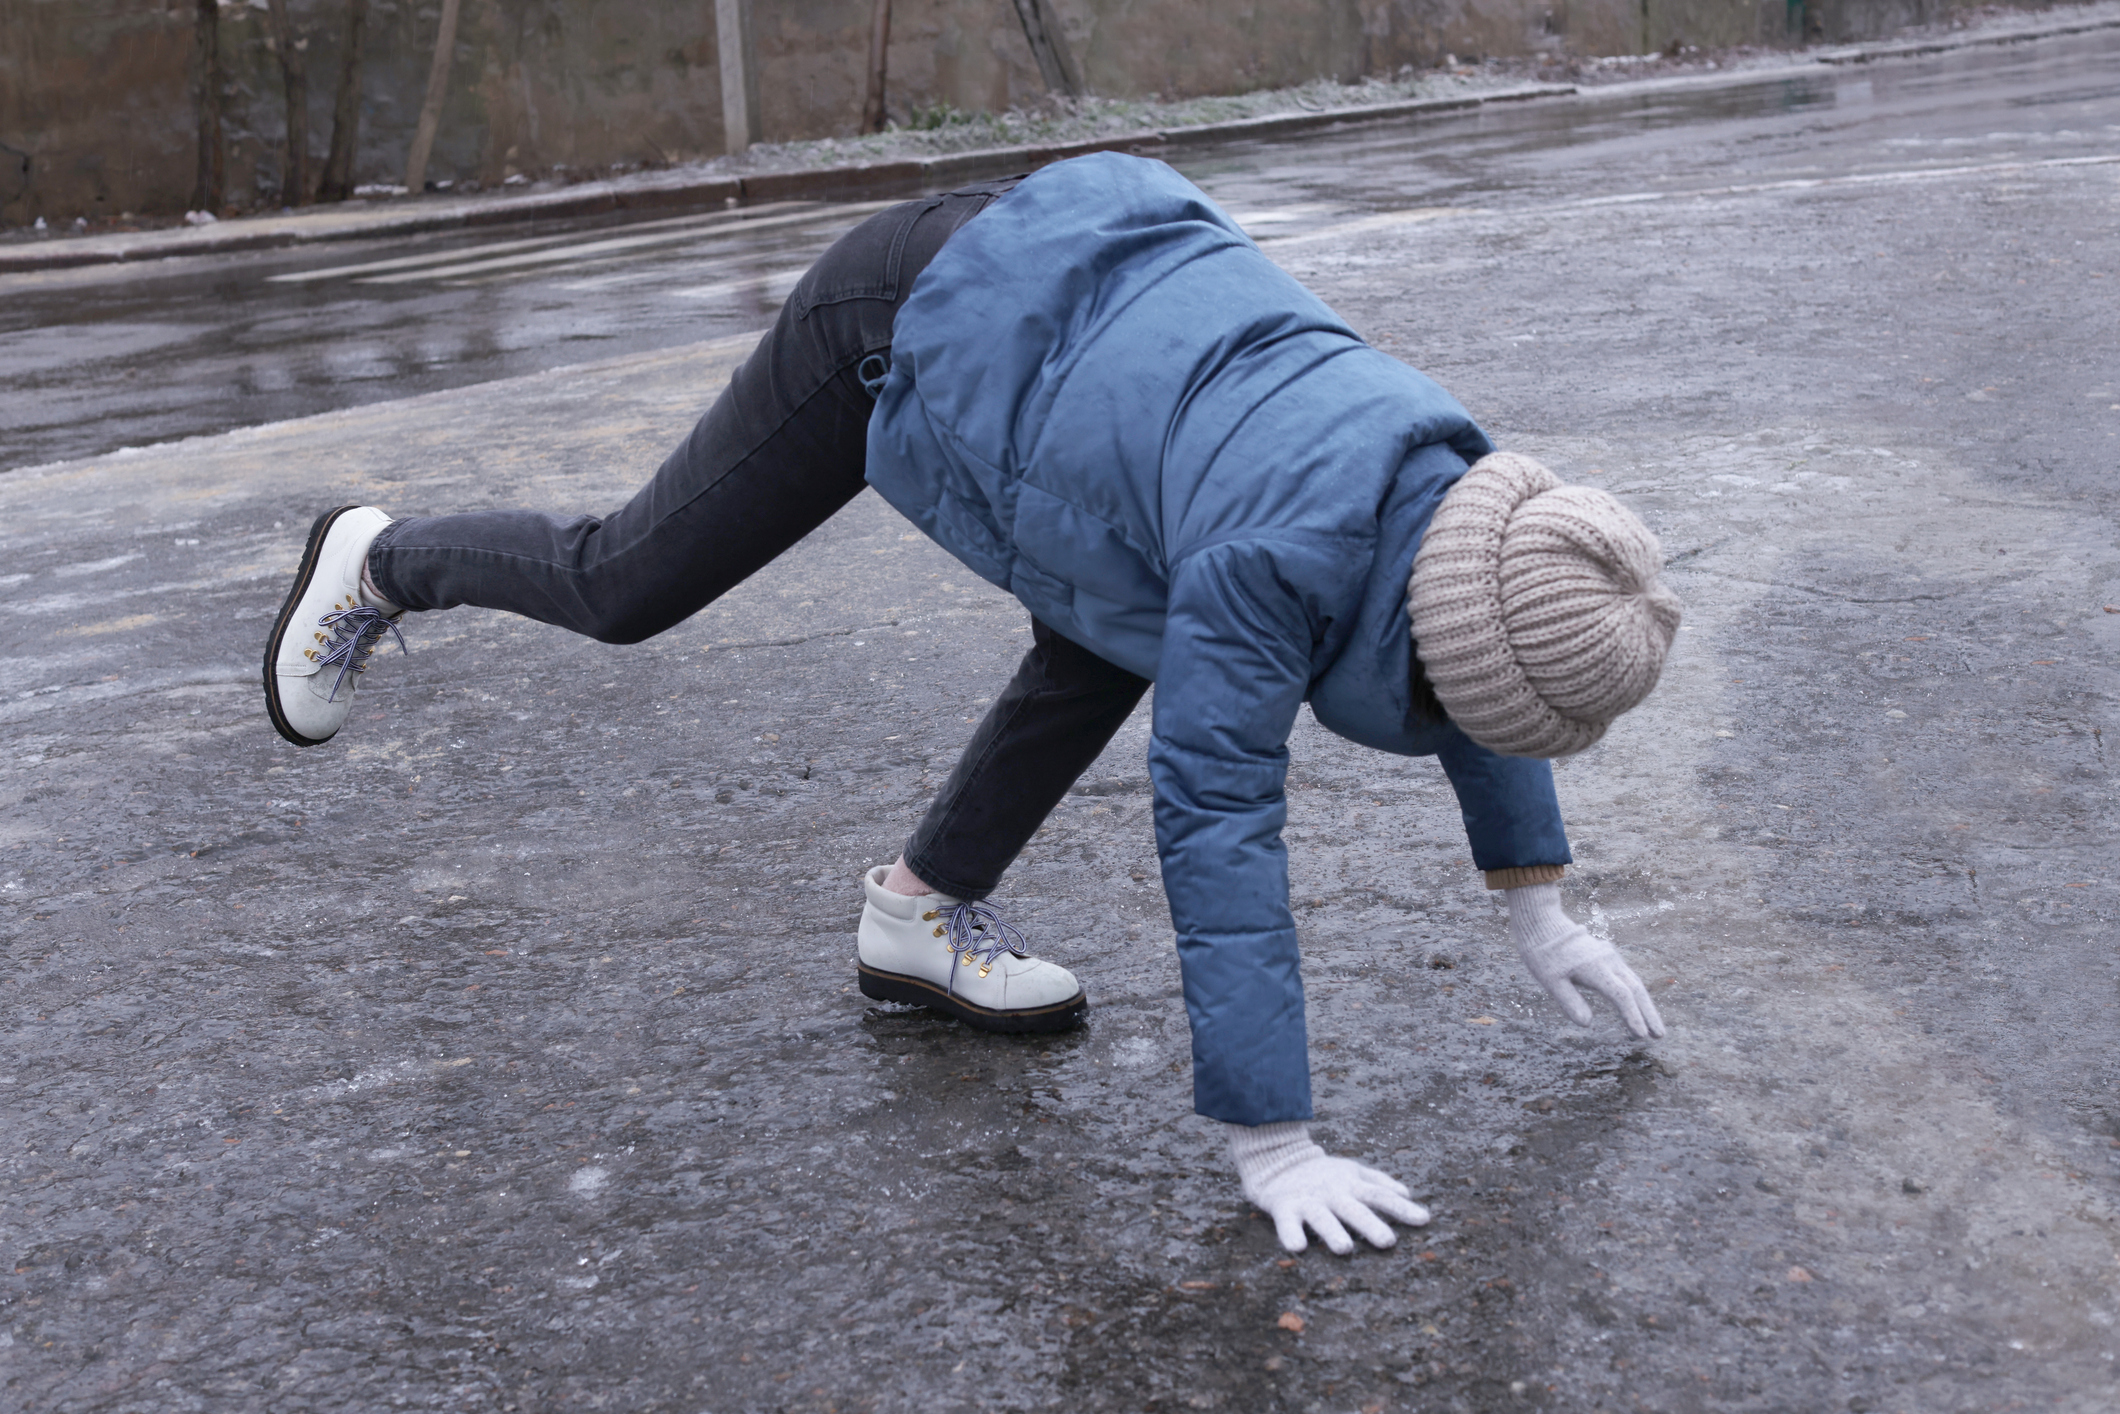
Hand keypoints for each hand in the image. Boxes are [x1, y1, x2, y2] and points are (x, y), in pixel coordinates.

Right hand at [1226, 1122, 1429, 1254]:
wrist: (1276, 1159)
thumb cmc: (1321, 1172)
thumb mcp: (1351, 1172)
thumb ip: (1379, 1183)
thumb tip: (1408, 1193)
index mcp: (1350, 1185)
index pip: (1380, 1196)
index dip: (1402, 1208)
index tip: (1424, 1220)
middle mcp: (1332, 1193)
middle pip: (1354, 1210)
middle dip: (1371, 1225)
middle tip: (1388, 1242)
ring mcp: (1308, 1201)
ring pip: (1322, 1218)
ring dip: (1333, 1232)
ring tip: (1345, 1248)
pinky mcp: (1284, 1208)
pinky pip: (1286, 1224)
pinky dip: (1290, 1235)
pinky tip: (1298, 1248)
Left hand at [1505, 882, 1664, 1037]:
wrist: (1544, 924)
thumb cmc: (1543, 955)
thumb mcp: (1550, 980)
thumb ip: (1569, 1001)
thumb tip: (1587, 1024)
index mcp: (1595, 968)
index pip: (1621, 995)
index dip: (1633, 1016)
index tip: (1641, 1035)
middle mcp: (1608, 961)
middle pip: (1636, 989)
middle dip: (1649, 1014)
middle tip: (1660, 1036)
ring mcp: (1610, 957)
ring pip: (1635, 983)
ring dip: (1646, 1005)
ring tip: (1655, 1029)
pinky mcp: (1608, 956)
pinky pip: (1628, 977)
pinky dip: (1637, 995)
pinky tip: (1640, 1008)